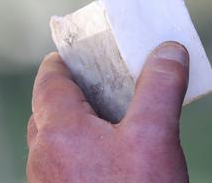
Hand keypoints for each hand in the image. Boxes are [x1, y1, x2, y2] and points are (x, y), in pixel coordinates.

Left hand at [27, 42, 189, 181]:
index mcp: (58, 131)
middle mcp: (43, 156)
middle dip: (76, 89)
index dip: (66, 58)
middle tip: (108, 80)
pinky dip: (83, 148)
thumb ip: (160, 87)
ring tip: (116, 116)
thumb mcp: (155, 138)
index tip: (86, 49)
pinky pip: (64, 162)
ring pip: (56, 137)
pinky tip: (114, 156)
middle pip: (50, 106)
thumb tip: (169, 50)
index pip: (49, 78)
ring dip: (80, 121)